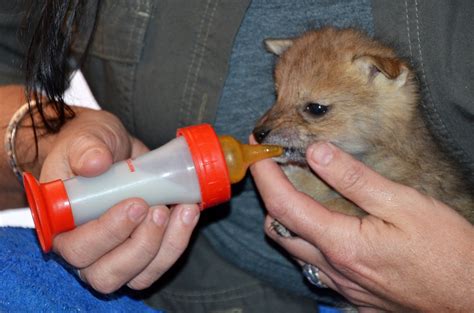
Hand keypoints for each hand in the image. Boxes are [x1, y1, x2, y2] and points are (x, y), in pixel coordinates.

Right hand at [40, 109, 199, 292]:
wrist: (117, 149)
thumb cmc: (94, 146)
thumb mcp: (86, 136)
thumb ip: (86, 147)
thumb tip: (95, 162)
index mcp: (62, 226)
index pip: (77, 248)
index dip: (108, 233)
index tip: (136, 204)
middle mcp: (85, 250)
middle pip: (106, 275)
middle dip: (141, 244)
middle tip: (159, 209)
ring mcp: (115, 257)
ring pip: (139, 276)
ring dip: (166, 245)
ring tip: (182, 208)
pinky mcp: (143, 255)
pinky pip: (160, 264)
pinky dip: (179, 241)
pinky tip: (189, 212)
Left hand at [251, 141, 473, 311]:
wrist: (470, 298)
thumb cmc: (446, 252)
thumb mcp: (404, 205)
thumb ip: (354, 179)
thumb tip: (317, 153)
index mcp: (341, 243)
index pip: (284, 204)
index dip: (265, 175)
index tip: (258, 152)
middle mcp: (333, 268)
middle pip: (279, 228)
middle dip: (268, 195)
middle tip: (274, 169)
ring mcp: (341, 285)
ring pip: (294, 249)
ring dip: (286, 217)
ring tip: (296, 190)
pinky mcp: (352, 294)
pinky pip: (313, 265)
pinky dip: (306, 240)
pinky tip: (322, 224)